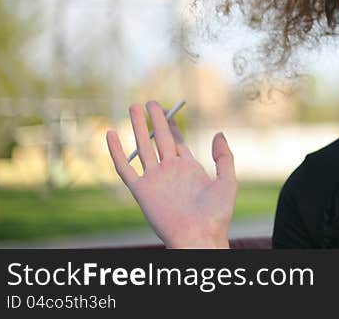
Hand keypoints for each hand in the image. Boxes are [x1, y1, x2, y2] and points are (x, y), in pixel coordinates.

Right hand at [106, 101, 237, 248]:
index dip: (172, 126)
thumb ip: (224, 157)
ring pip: (142, 147)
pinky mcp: (141, 191)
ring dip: (136, 127)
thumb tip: (219, 133)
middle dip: (154, 120)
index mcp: (189, 169)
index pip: (176, 142)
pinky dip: (116, 152)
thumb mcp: (228, 181)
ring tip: (132, 106)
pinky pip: (125, 168)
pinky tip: (110, 135)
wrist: (199, 236)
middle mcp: (170, 171)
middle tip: (149, 102)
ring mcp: (155, 180)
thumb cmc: (217, 214)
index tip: (167, 110)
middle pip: (159, 139)